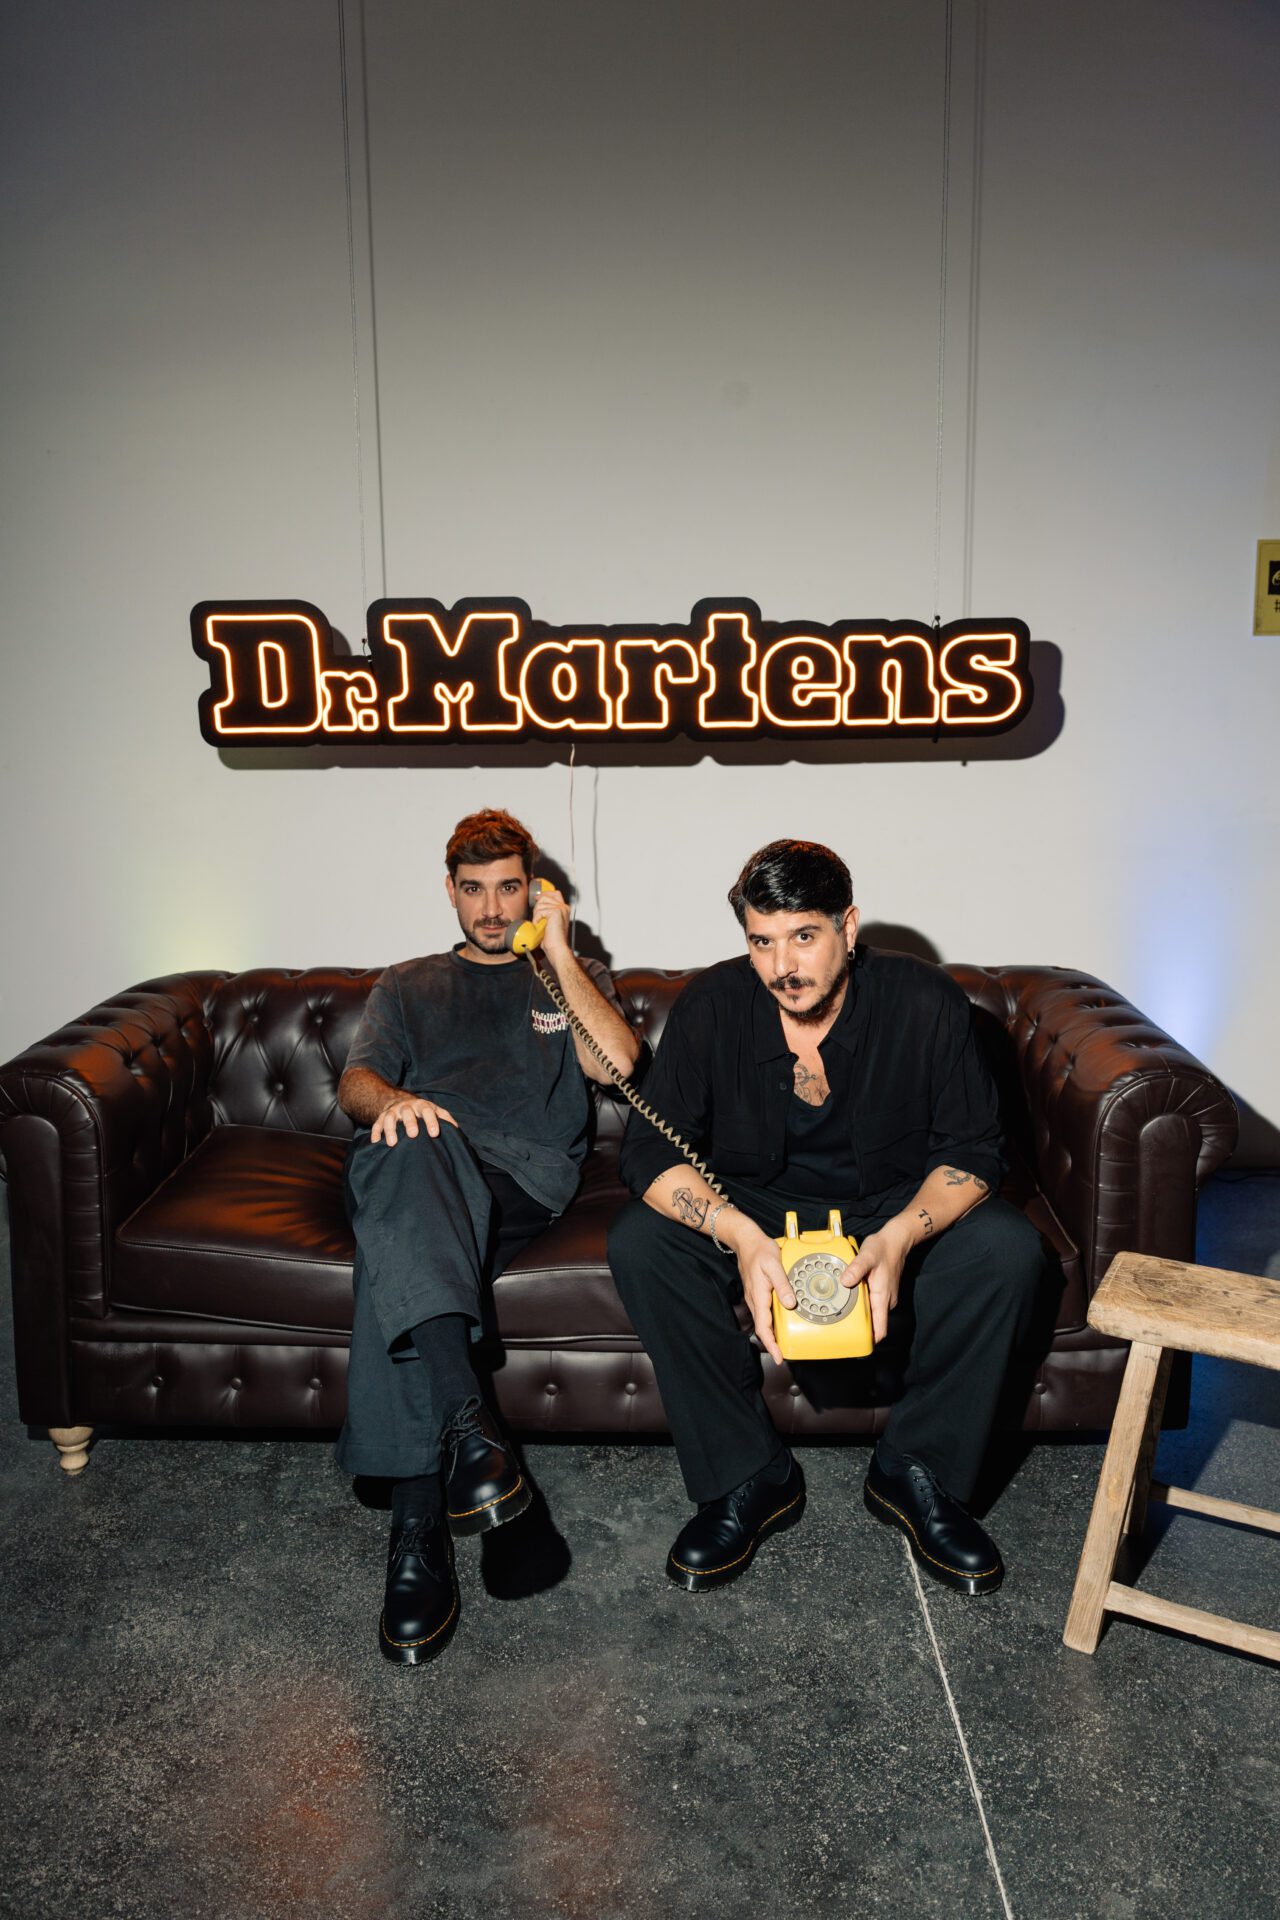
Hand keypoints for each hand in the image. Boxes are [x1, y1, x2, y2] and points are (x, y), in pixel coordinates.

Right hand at [371, 1095, 456, 1145]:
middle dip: (410, 1123)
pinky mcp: (381, 1118)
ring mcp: (393, 1112)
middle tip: (413, 1135)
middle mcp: (407, 1107)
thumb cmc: (423, 1111)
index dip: (431, 1121)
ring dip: (390, 1130)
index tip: (435, 1134)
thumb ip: (446, 1119)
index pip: (428, 1111)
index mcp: (422, 1106)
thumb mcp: (436, 1111)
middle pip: (408, 1113)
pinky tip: (376, 1142)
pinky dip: (376, 1132)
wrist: (401, 1102)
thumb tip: (458, 1132)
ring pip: (390, 1118)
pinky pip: (376, 1124)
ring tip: (392, 1143)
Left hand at [531, 882, 571, 958]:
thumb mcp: (549, 922)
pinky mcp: (556, 912)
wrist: (557, 948)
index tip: (537, 898)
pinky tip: (540, 925)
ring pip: (541, 904)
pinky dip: (537, 919)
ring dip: (536, 914)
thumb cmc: (553, 940)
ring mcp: (560, 909)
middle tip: (537, 918)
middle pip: (546, 897)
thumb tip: (537, 904)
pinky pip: (540, 911)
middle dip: (538, 906)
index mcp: (564, 909)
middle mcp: (564, 907)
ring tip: (539, 924)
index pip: (555, 893)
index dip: (545, 893)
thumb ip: (546, 912)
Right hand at [724, 1216, 795, 1366]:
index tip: (778, 1357)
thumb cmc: (760, 1251)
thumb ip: (782, 1284)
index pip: (763, 1327)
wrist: (746, 1241)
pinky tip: (779, 1322)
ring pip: (762, 1321)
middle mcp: (754, 1300)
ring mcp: (754, 1297)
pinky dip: (770, 1322)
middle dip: (772, 1344)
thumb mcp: (774, 1264)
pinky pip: (763, 1312)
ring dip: (771, 1334)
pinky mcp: (757, 1294)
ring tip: (783, 1343)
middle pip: (762, 1328)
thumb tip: (790, 1303)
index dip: (771, 1344)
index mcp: (758, 1295)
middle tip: (783, 1354)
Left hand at [842, 1217, 913, 1341]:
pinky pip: (871, 1305)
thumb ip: (855, 1269)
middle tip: (837, 1326)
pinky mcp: (881, 1292)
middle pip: (873, 1324)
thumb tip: (844, 1282)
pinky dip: (861, 1305)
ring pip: (871, 1314)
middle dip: (858, 1328)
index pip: (880, 1329)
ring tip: (839, 1311)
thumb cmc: (883, 1248)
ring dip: (858, 1315)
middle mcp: (885, 1301)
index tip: (855, 1346)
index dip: (870, 1341)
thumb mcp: (867, 1256)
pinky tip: (849, 1297)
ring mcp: (884, 1297)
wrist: (896, 1240)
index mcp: (882, 1298)